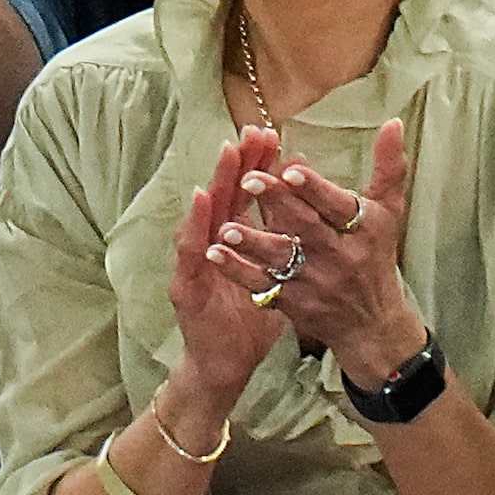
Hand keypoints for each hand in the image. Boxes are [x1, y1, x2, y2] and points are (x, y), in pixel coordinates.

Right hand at [169, 127, 290, 403]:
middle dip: (238, 163)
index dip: (258, 166)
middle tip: (251, 131)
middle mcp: (215, 245)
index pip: (247, 196)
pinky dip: (196, 228)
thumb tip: (308, 208)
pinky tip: (201, 206)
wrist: (226, 362)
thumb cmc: (250, 318)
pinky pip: (191, 254)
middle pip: (225, 195)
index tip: (272, 135)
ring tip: (227, 154)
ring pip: (206, 217)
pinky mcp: (187, 287)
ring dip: (215, 184)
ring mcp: (198, 263)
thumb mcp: (277, 276)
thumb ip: (287, 242)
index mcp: (237, 241)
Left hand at [208, 118, 427, 387]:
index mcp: (364, 229)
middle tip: (248, 180)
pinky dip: (238, 271)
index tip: (290, 169)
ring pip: (282, 258)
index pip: (338, 206)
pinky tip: (214, 254)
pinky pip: (262, 285)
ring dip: (253, 242)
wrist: (372, 323)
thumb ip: (389, 167)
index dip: (314, 189)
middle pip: (307, 228)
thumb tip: (393, 121)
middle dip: (278, 204)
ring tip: (227, 227)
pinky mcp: (294, 302)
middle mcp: (342, 256)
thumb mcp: (389, 212)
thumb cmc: (377, 255)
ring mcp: (316, 281)